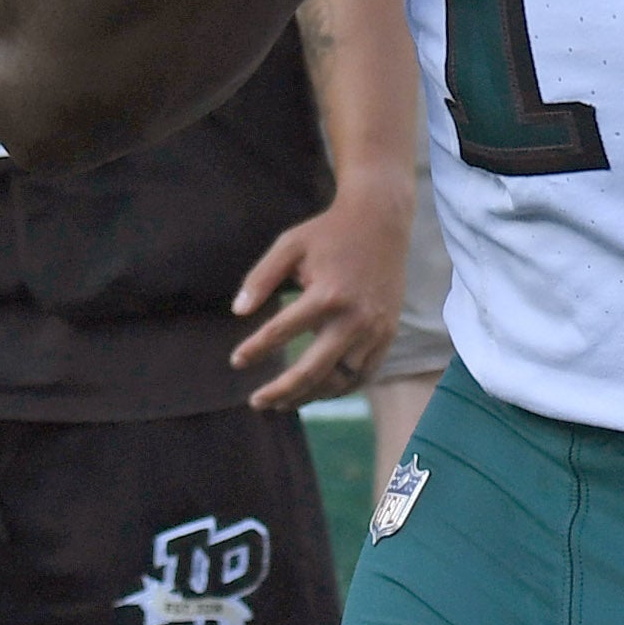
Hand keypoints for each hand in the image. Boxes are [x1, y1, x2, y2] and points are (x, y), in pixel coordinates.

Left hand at [230, 186, 411, 409]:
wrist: (381, 222)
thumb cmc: (328, 233)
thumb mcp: (289, 246)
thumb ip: (261, 278)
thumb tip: (237, 312)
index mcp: (327, 294)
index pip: (281, 332)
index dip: (255, 350)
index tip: (236, 361)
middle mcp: (355, 318)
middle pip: (313, 371)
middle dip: (281, 391)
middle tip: (256, 402)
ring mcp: (375, 330)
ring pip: (339, 380)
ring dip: (309, 396)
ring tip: (282, 402)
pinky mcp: (387, 334)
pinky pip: (363, 375)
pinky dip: (339, 389)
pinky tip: (316, 392)